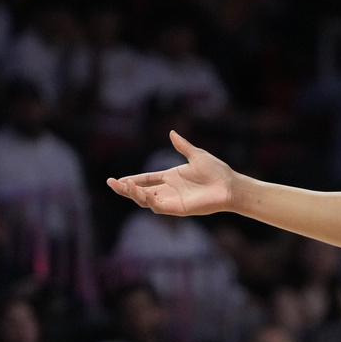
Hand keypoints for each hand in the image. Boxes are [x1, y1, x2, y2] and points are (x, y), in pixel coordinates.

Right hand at [106, 131, 234, 215]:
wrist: (230, 185)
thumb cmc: (217, 171)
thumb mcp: (196, 155)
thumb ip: (182, 146)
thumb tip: (172, 132)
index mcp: (171, 177)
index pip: (146, 179)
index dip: (131, 180)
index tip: (115, 180)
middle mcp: (169, 190)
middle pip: (140, 191)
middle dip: (124, 188)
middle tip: (110, 183)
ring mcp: (172, 200)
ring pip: (146, 200)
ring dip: (134, 194)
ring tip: (125, 185)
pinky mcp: (178, 208)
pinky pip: (158, 207)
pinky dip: (149, 200)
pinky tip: (144, 192)